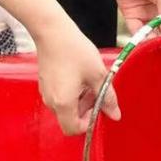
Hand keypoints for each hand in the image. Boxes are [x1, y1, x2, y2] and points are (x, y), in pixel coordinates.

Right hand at [34, 17, 120, 134]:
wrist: (51, 31)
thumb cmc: (73, 50)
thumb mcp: (97, 74)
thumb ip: (107, 97)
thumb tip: (115, 115)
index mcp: (63, 103)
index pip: (74, 129)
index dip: (89, 123)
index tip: (98, 108)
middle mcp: (51, 101)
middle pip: (69, 119)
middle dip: (86, 111)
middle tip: (96, 93)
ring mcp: (46, 92)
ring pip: (65, 108)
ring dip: (80, 102)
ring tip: (89, 83)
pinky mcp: (45, 84)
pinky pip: (59, 97)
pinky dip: (71, 94)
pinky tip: (79, 77)